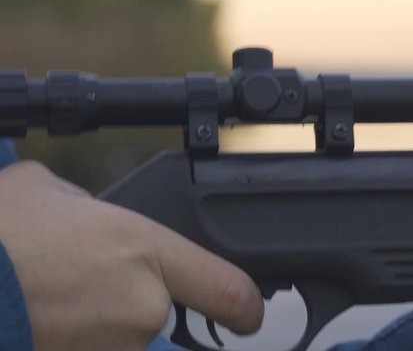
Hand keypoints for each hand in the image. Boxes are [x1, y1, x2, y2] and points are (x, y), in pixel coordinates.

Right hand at [0, 161, 263, 350]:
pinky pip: (92, 350)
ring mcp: (109, 350)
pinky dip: (76, 338)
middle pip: (165, 320)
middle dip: (134, 307)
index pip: (227, 289)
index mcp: (142, 251)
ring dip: (97, 326)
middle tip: (85, 287)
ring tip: (53, 299)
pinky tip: (44, 319)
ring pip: (123, 341)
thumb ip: (95, 214)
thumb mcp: (54, 196)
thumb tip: (97, 223)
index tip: (250, 314)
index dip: (246, 305)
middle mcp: (139, 308)